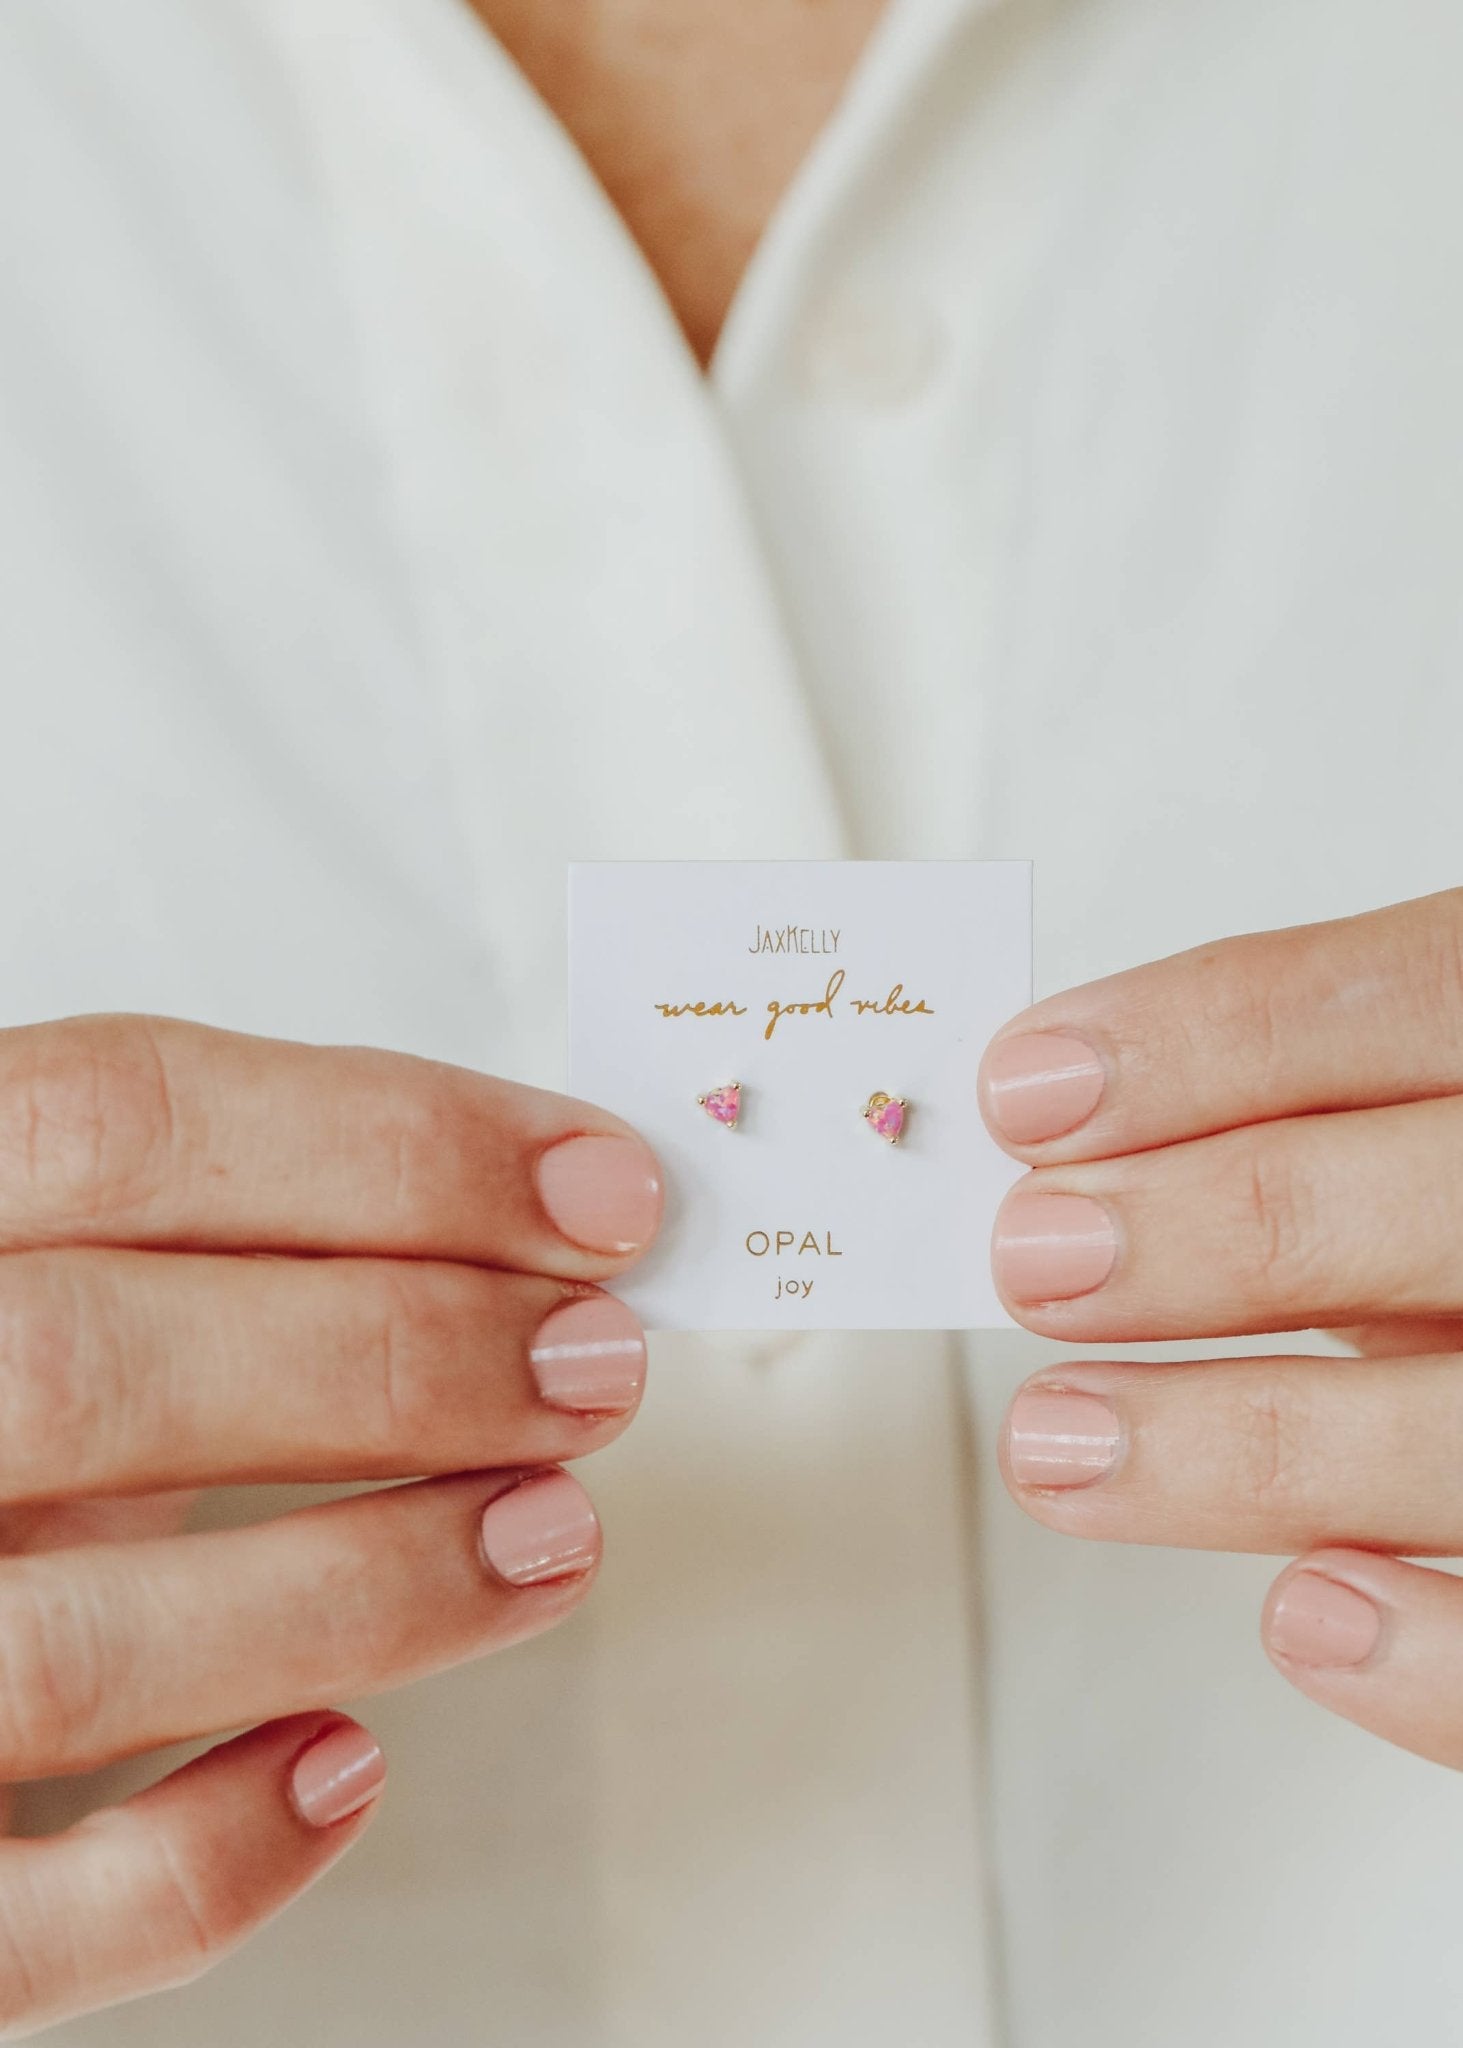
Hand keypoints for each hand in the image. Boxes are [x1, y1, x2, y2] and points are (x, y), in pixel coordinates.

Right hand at [0, 1013, 662, 2032]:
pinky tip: (346, 1763)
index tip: (598, 1191)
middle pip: (99, 1363)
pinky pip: (23, 1916)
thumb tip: (542, 1253)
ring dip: (369, 1583)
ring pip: (82, 1647)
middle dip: (400, 1355)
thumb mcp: (63, 1274)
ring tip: (551, 1533)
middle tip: (591, 1361)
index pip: (119, 1120)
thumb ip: (236, 1245)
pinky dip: (211, 1854)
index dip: (388, 1145)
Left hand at [979, 887, 1462, 1768]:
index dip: (1208, 1042)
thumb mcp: (1414, 1131)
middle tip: (1032, 1257)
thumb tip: (1057, 1159)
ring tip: (1061, 1445)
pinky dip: (1429, 1647)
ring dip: (1247, 1446)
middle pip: (1441, 1203)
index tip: (1027, 1093)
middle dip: (1214, 1232)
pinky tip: (1303, 1610)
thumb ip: (1298, 1126)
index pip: (1408, 997)